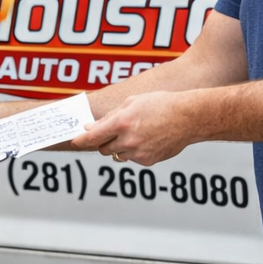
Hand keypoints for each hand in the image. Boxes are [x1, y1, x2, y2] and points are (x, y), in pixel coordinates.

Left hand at [72, 90, 190, 166]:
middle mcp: (128, 140)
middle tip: (112, 132)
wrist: (188, 117)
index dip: (80, 140)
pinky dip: (134, 151)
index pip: (92, 137)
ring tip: (136, 132)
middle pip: (103, 149)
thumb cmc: (161, 104)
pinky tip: (147, 139)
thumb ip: (109, 116)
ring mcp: (138, 153)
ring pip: (117, 155)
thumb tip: (90, 127)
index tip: (74, 141)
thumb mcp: (131, 102)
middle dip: (103, 142)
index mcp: (121, 122)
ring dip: (119, 147)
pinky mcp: (148, 161)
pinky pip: (132, 159)